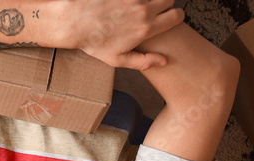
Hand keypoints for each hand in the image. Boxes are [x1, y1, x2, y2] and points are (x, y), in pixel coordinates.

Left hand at [57, 0, 184, 69]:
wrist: (75, 22)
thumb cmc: (95, 43)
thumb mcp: (118, 59)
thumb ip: (143, 61)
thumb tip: (164, 61)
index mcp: (146, 28)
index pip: (178, 16)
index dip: (175, 18)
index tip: (169, 20)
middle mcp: (143, 10)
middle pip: (169, 0)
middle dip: (165, 6)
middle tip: (154, 13)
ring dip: (151, 0)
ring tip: (139, 8)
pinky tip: (126, 4)